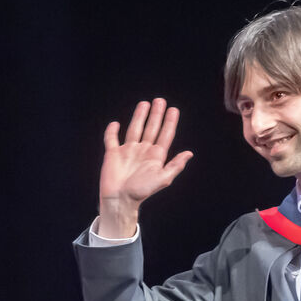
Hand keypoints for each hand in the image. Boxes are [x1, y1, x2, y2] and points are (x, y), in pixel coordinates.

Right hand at [96, 98, 192, 237]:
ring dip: (139, 116)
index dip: (170, 122)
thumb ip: (175, 165)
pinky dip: (112, 131)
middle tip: (160, 101)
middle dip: (156, 115)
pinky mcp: (113, 154)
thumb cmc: (141, 192)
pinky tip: (116, 124)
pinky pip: (111, 139)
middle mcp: (142, 151)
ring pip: (134, 129)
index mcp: (155, 156)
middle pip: (151, 128)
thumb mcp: (162, 179)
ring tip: (144, 104)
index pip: (165, 135)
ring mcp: (127, 151)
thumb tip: (189, 153)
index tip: (173, 110)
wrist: (120, 200)